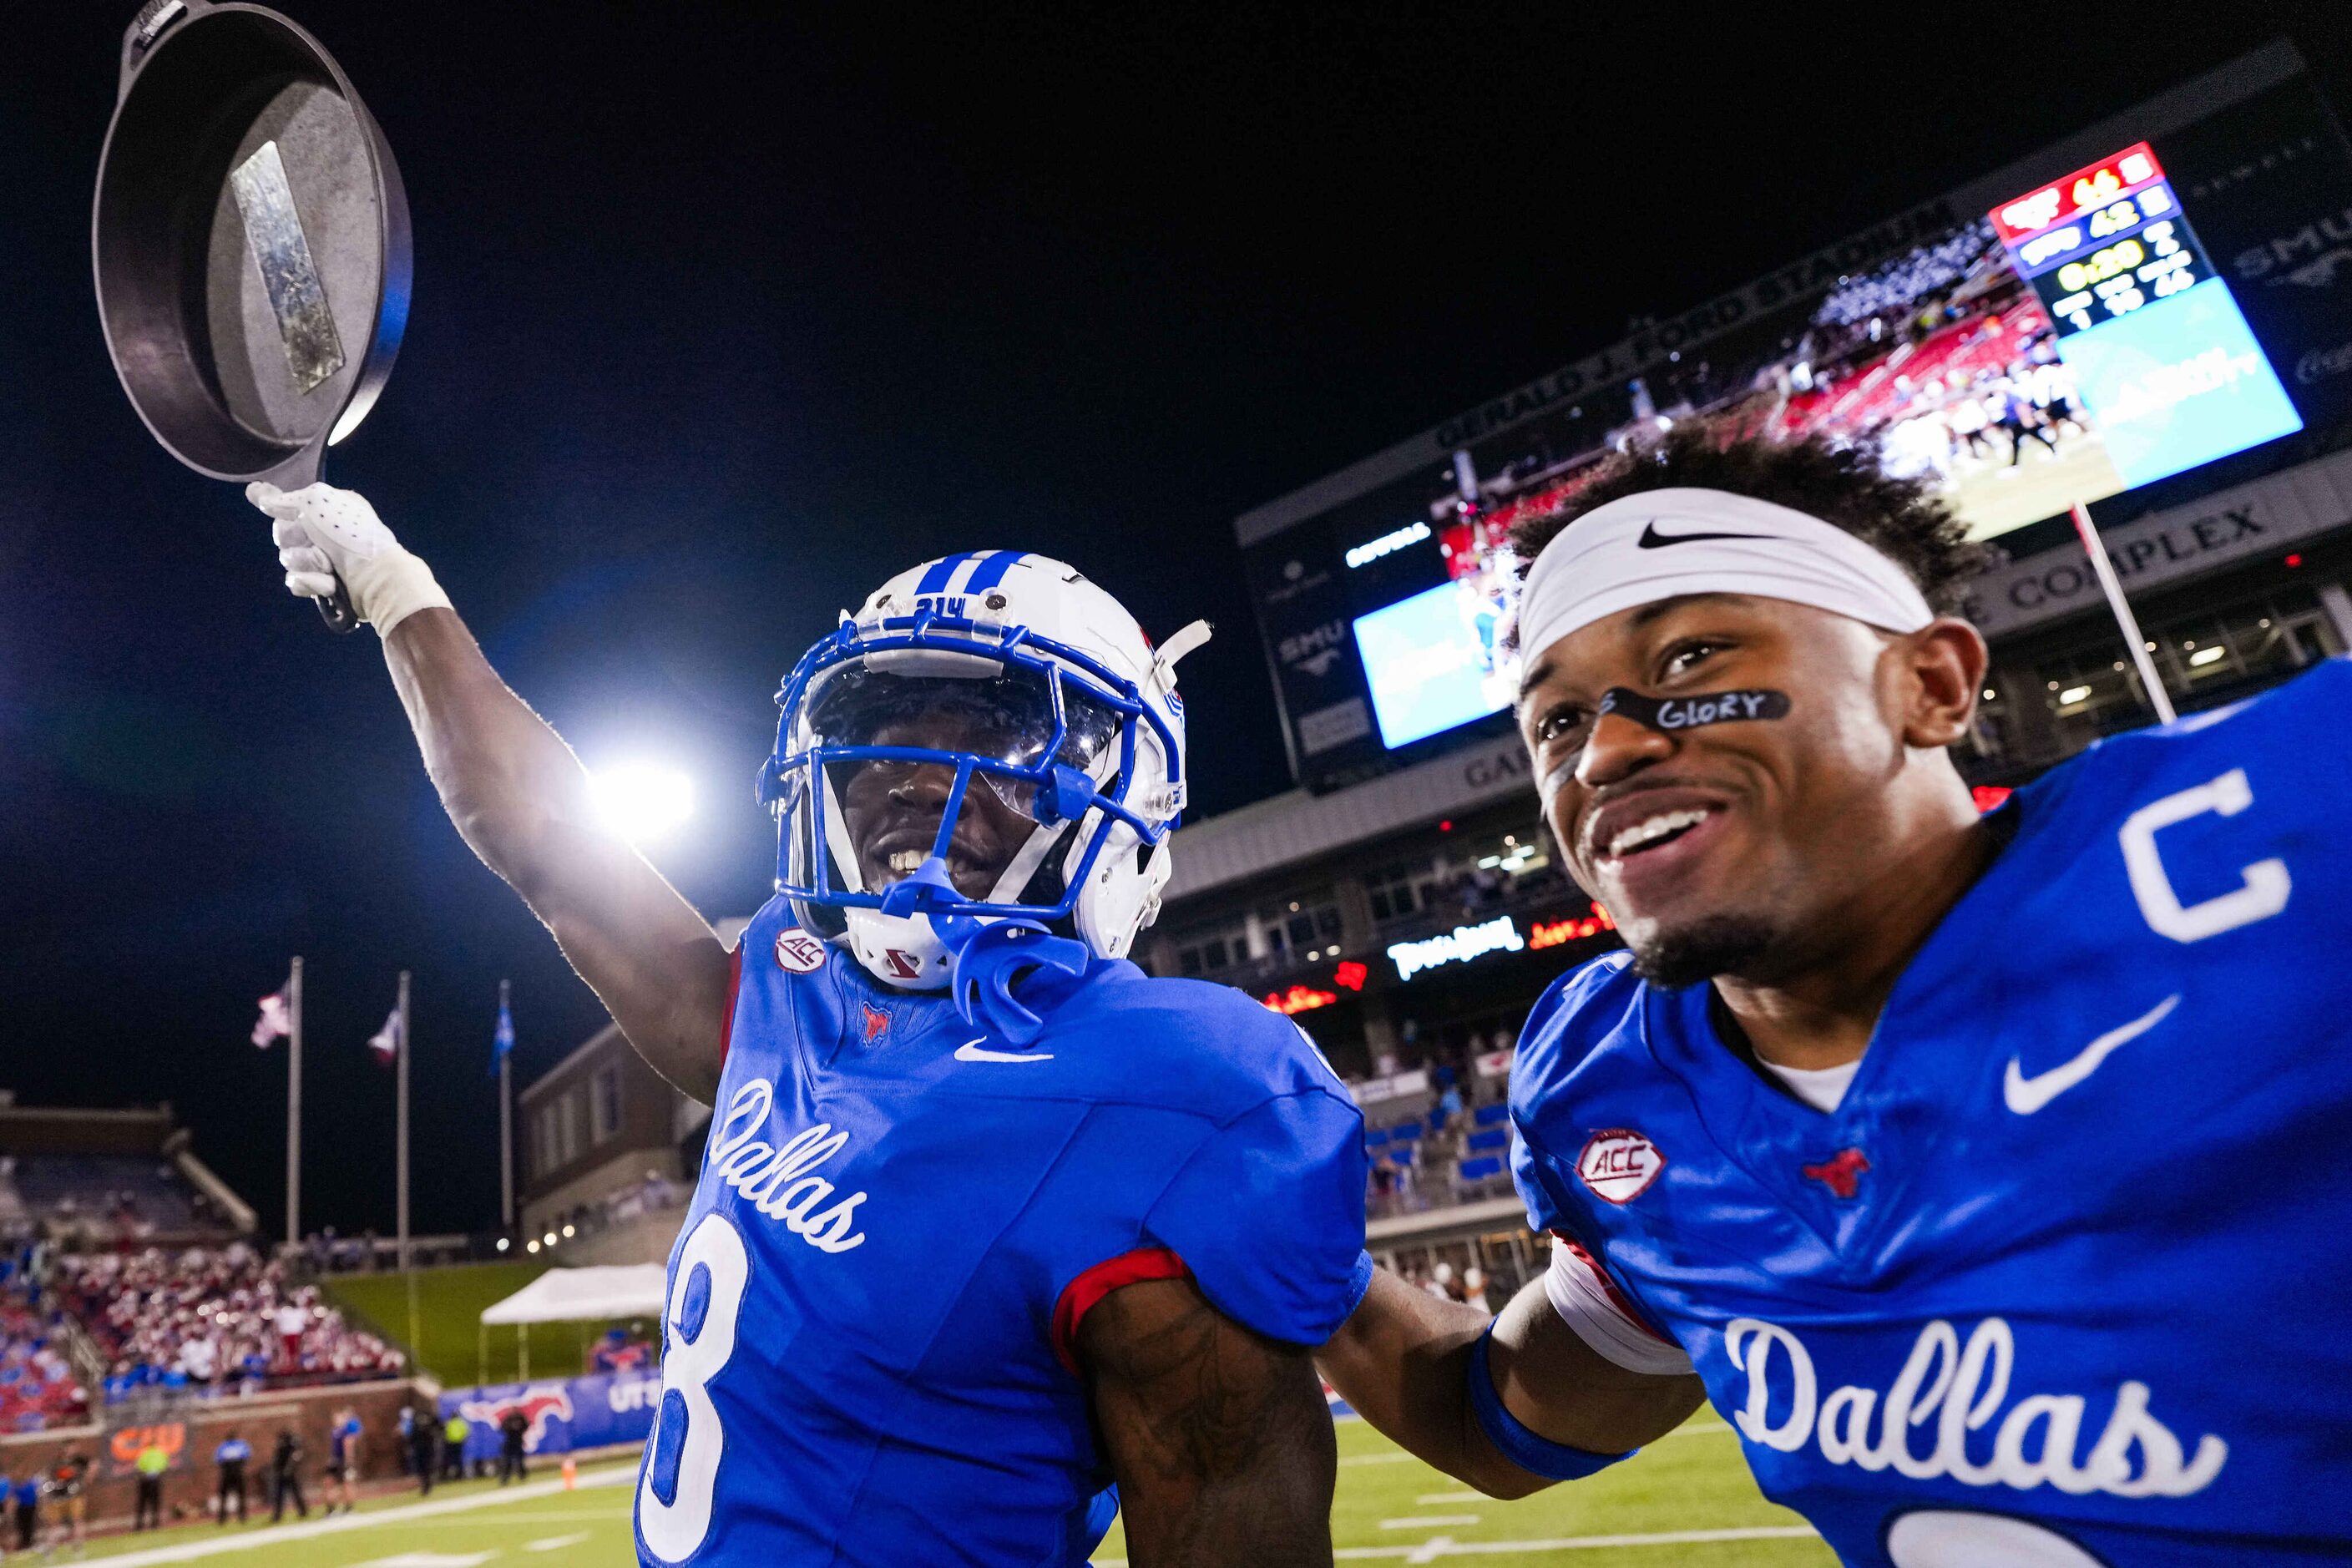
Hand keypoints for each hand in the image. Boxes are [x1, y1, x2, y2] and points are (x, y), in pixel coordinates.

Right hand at [247, 481, 449, 635]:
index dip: (271, 499)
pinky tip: (329, 584)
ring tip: (329, 565)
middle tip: (316, 542)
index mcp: (326, 507)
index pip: (288, 501)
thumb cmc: (350, 533)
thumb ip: (286, 499)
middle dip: (294, 538)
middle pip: (282, 532)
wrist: (373, 576)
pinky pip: (295, 582)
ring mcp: (323, 559)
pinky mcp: (322, 584)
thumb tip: (259, 496)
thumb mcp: (316, 501)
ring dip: (307, 562)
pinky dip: (311, 583)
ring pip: (287, 559)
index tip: (256, 493)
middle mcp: (324, 531)